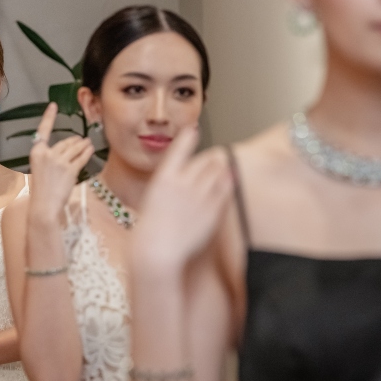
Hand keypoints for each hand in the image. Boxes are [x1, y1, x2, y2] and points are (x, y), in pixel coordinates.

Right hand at [27, 103, 94, 223]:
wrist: (44, 206)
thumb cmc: (40, 191)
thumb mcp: (38, 170)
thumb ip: (48, 159)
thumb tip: (64, 152)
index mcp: (36, 153)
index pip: (43, 130)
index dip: (49, 117)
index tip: (53, 106)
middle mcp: (48, 154)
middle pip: (65, 142)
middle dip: (74, 141)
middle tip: (81, 140)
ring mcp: (60, 162)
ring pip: (75, 148)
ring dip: (83, 145)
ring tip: (88, 143)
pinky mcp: (70, 170)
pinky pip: (82, 158)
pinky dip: (87, 153)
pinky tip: (91, 150)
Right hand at [133, 127, 229, 271]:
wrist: (157, 251)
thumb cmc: (150, 230)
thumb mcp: (152, 199)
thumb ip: (167, 186)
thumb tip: (179, 179)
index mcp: (163, 177)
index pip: (180, 149)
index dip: (188, 137)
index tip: (194, 129)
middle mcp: (183, 182)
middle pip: (204, 160)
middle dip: (210, 158)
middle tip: (215, 157)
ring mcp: (199, 195)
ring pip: (218, 172)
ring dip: (221, 168)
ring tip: (224, 166)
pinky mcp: (212, 209)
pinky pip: (225, 189)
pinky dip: (228, 182)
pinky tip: (230, 180)